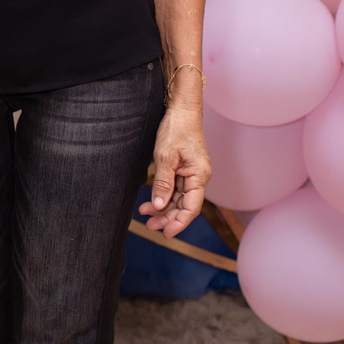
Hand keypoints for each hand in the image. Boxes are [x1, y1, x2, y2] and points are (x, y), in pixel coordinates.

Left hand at [138, 105, 209, 239]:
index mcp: (199, 176)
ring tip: (144, 214)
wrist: (182, 110)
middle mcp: (197, 178)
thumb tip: (159, 205)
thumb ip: (163, 182)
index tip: (166, 233)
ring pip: (178, 199)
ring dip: (163, 208)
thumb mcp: (166, 157)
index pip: (191, 208)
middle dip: (167, 217)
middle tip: (149, 225)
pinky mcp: (183, 170)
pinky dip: (162, 195)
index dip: (179, 223)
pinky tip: (149, 201)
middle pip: (184, 206)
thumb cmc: (177, 129)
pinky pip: (174, 189)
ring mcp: (190, 174)